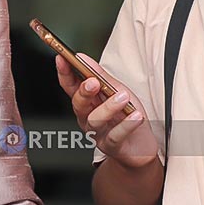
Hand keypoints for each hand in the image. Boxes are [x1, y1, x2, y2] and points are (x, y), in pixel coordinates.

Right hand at [56, 53, 158, 168]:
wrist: (141, 146)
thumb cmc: (127, 115)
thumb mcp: (116, 90)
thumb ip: (100, 75)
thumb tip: (82, 58)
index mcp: (86, 101)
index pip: (70, 85)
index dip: (64, 72)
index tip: (62, 58)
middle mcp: (87, 117)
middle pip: (78, 104)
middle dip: (83, 91)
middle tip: (92, 81)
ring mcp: (98, 132)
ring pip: (95, 120)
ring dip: (109, 107)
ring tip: (122, 97)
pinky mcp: (111, 146)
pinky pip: (114, 136)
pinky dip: (126, 125)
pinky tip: (135, 116)